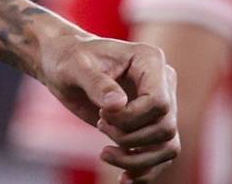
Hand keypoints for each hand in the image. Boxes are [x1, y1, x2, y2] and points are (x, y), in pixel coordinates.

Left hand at [36, 32, 179, 182]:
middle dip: (130, 137)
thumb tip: (117, 105)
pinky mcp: (149, 124)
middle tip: (100, 125)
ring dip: (137, 159)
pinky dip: (145, 171)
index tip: (102, 114)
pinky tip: (124, 179)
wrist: (63, 65)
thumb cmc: (68, 59)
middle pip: (165, 127)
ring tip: (105, 154)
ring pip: (168, 146)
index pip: (159, 102)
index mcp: (149, 60)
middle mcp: (162, 82)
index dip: (132, 118)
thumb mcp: (76, 67)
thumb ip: (96, 83)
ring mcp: (159, 105)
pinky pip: (161, 155)